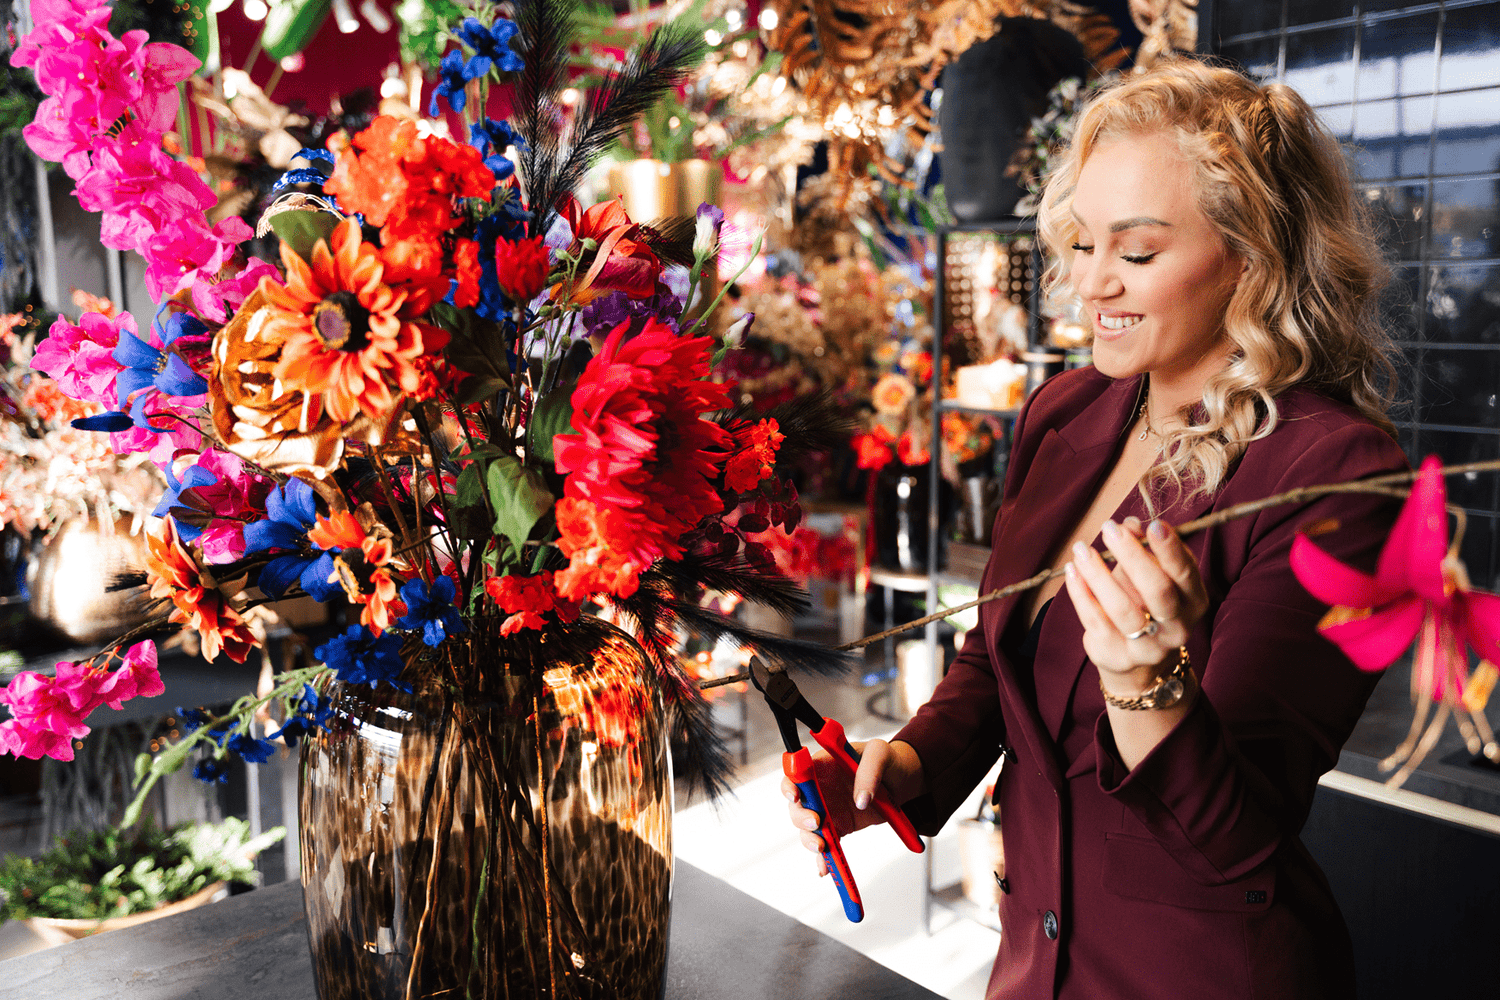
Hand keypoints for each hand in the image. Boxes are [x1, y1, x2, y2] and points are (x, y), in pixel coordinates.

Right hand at [782, 738, 922, 875]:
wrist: (903, 781)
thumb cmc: (888, 761)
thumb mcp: (880, 754)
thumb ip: (869, 772)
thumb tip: (860, 799)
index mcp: (824, 764)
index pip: (797, 772)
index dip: (790, 783)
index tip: (795, 796)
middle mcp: (820, 787)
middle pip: (798, 804)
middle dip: (801, 817)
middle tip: (817, 823)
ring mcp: (828, 808)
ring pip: (807, 828)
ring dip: (809, 839)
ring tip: (822, 847)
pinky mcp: (838, 827)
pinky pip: (826, 843)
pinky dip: (824, 858)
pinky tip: (826, 868)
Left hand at [1064, 517, 1207, 694]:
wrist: (1136, 661)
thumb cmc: (1145, 603)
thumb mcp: (1151, 575)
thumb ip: (1143, 549)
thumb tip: (1129, 524)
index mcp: (1194, 602)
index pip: (1185, 574)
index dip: (1170, 549)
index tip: (1152, 525)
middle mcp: (1176, 628)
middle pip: (1158, 591)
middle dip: (1133, 557)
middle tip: (1110, 529)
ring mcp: (1147, 647)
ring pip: (1122, 609)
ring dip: (1099, 574)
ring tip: (1081, 549)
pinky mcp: (1116, 655)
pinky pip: (1095, 621)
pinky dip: (1080, 593)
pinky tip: (1072, 571)